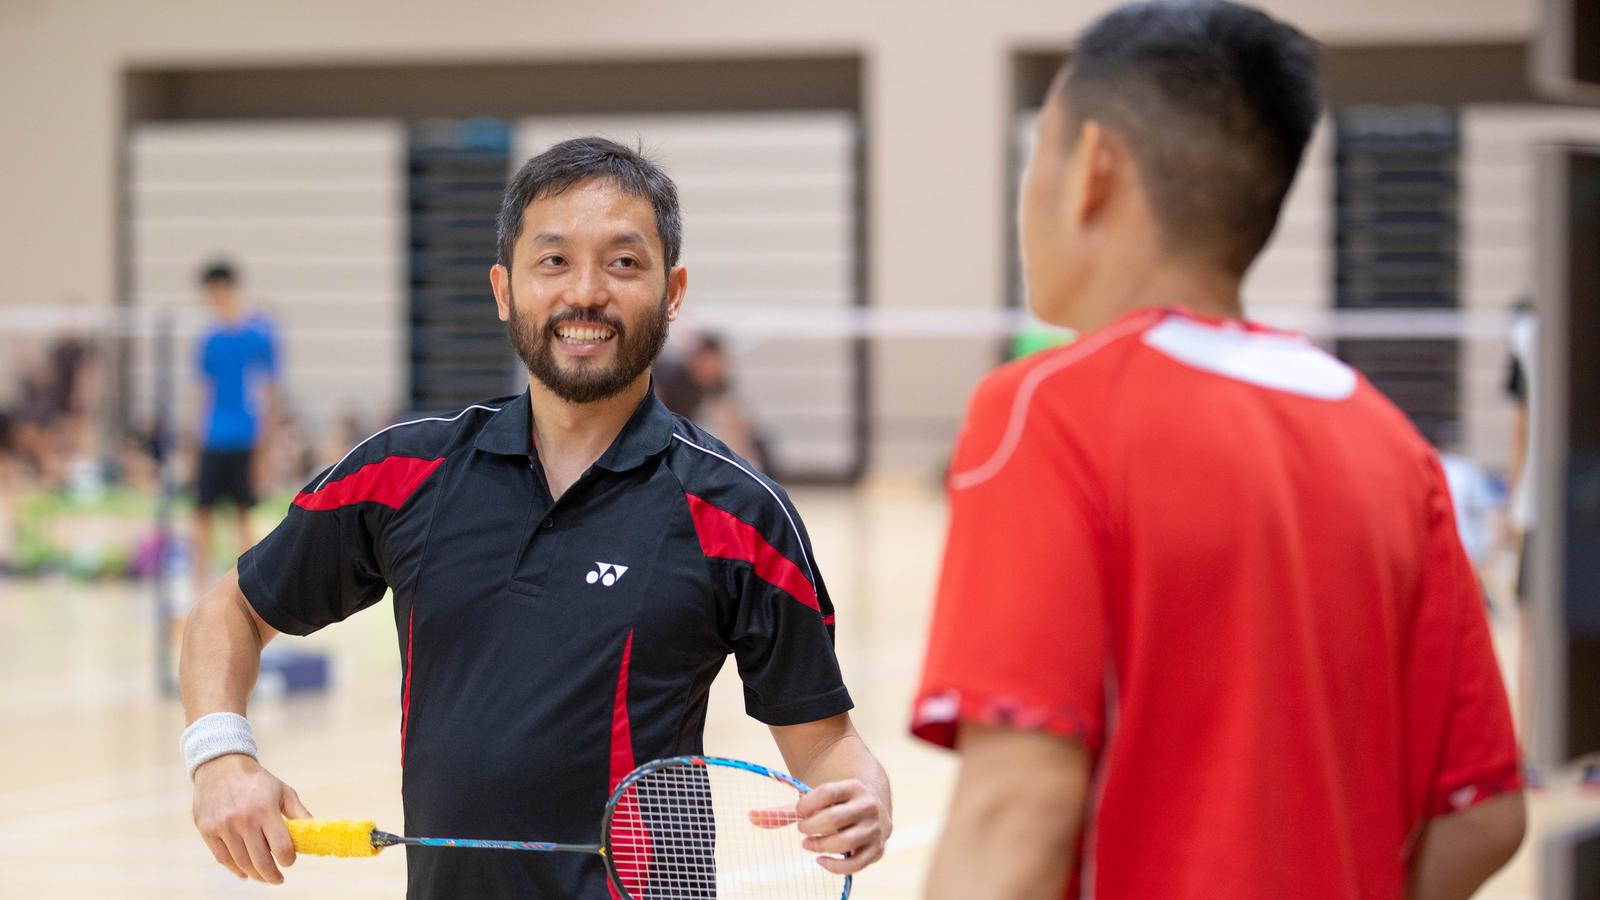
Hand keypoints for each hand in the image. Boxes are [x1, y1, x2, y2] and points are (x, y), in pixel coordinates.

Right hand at [191, 753, 310, 883]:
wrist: (221, 766)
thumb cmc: (257, 780)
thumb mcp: (283, 791)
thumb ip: (298, 812)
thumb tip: (314, 831)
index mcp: (265, 809)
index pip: (281, 846)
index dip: (288, 859)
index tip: (290, 861)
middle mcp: (243, 819)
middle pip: (260, 860)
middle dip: (272, 875)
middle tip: (278, 879)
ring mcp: (223, 826)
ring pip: (241, 862)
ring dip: (255, 875)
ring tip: (263, 877)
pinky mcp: (207, 830)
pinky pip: (223, 858)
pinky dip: (235, 869)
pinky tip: (244, 872)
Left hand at [753, 778, 890, 874]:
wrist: (875, 804)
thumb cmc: (837, 804)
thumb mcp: (817, 800)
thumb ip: (785, 810)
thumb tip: (751, 816)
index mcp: (853, 787)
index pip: (826, 793)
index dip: (805, 805)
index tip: (798, 812)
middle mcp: (867, 806)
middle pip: (832, 819)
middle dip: (810, 827)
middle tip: (802, 829)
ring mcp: (874, 829)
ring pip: (844, 843)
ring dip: (820, 846)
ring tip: (808, 844)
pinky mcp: (877, 849)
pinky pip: (855, 864)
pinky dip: (835, 866)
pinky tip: (820, 859)